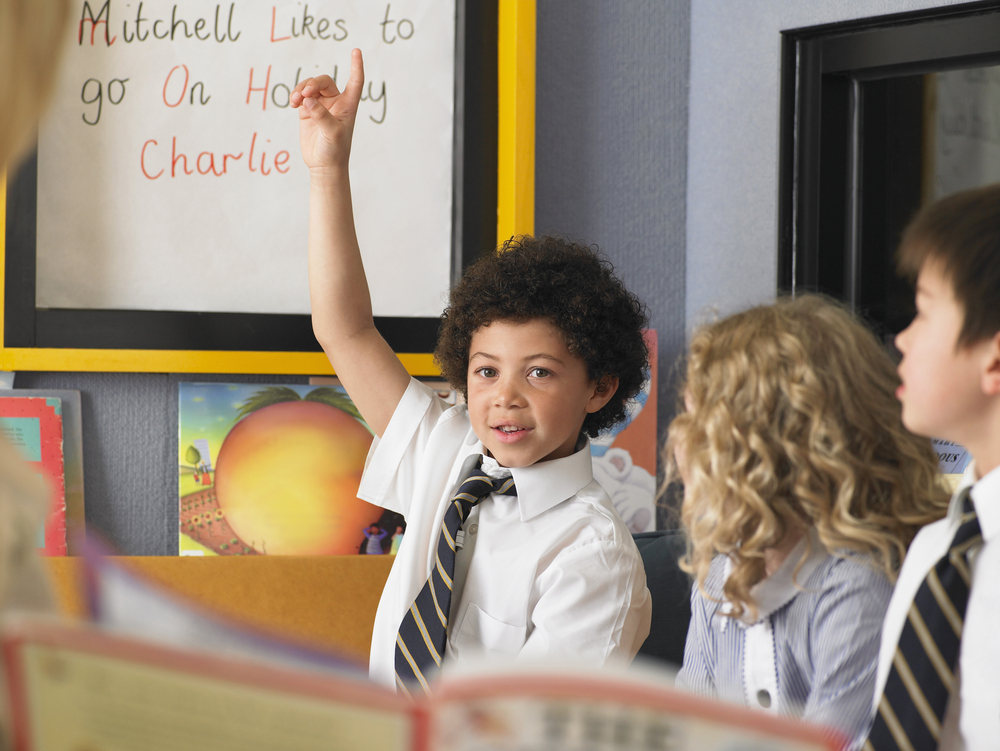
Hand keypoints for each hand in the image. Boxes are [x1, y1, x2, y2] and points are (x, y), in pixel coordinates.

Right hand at [290, 48, 364, 173]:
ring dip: (301, 90)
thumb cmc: (335, 150)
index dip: (356, 66)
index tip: (356, 51)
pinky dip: (296, 96)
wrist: (323, 165)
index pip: (355, 82)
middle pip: (323, 81)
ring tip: (296, 101)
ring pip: (310, 87)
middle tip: (305, 94)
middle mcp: (335, 103)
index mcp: (348, 106)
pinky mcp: (307, 111)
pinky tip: (293, 103)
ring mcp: (320, 106)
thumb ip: (321, 115)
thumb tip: (307, 100)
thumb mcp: (332, 133)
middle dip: (313, 84)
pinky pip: (300, 96)